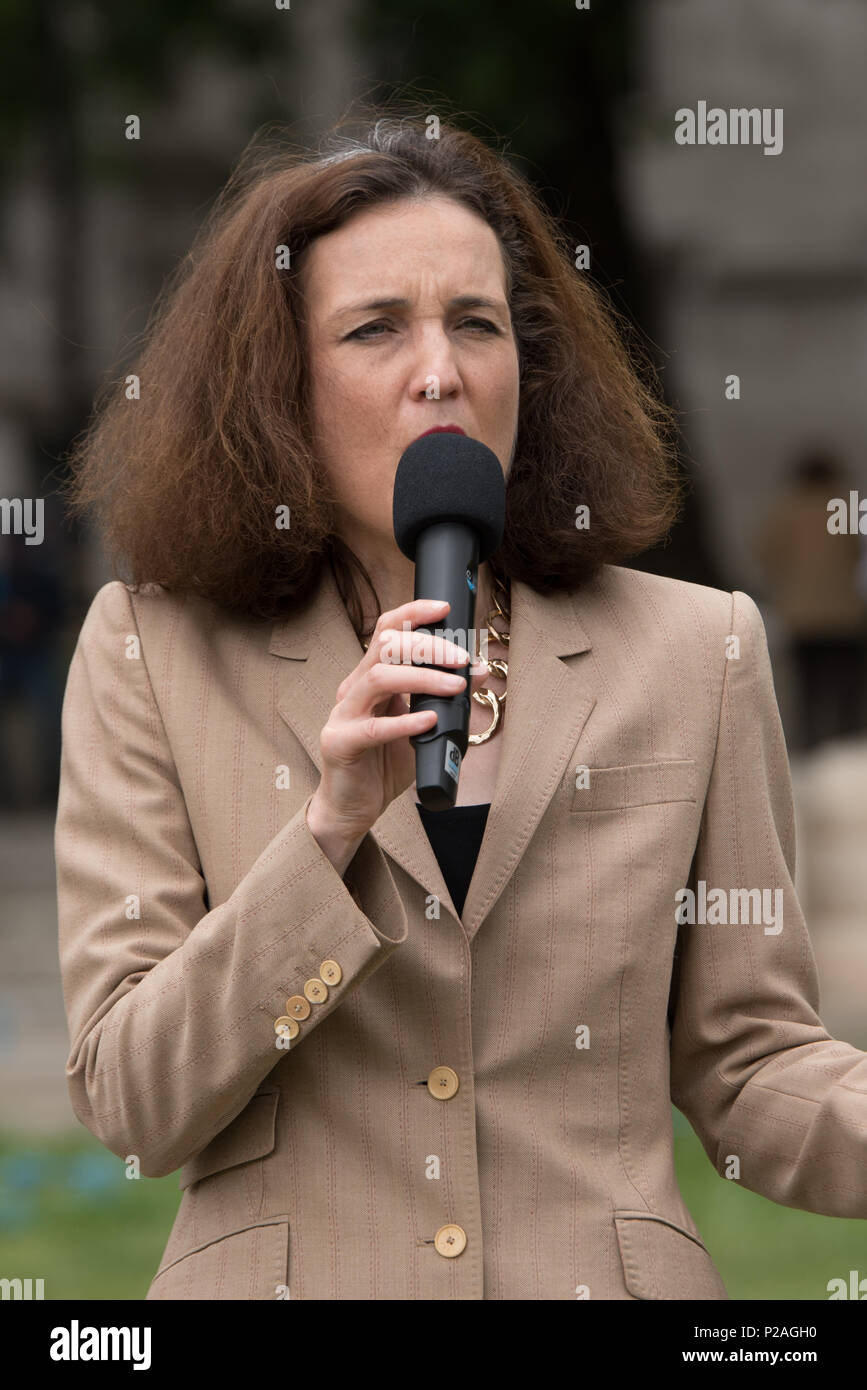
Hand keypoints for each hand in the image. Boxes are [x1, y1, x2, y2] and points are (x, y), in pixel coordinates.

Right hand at [309, 598, 487, 846]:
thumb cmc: (384, 764)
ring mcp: (343, 715)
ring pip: (378, 678)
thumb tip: (478, 671)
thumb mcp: (422, 725)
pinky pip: (373, 728)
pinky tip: (429, 721)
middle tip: (462, 659)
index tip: (446, 608)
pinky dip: (405, 721)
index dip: (413, 612)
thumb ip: (444, 699)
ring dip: (422, 678)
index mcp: (370, 678)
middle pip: (385, 646)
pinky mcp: (340, 743)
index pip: (387, 630)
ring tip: (454, 687)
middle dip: (429, 646)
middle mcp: (354, 689)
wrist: (353, 808)